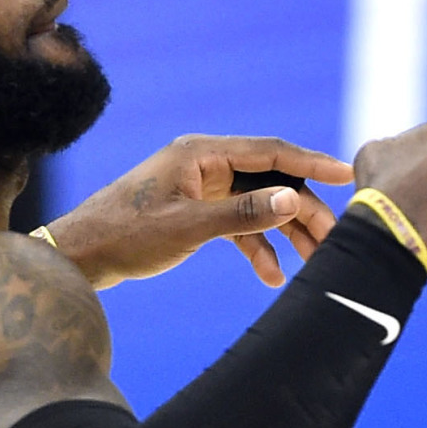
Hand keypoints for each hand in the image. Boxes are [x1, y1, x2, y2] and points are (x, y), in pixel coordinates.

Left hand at [41, 134, 352, 290]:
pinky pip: (239, 224)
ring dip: (285, 231)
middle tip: (333, 239)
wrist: (78, 258)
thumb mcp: (188, 227)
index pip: (271, 151)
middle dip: (303, 210)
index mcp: (202, 153)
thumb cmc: (125, 236)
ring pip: (259, 204)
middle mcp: (206, 163)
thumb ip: (243, 214)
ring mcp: (202, 187)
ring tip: (312, 262)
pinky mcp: (197, 210)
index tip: (348, 174)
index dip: (313, 163)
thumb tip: (293, 199)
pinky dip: (257, 246)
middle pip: (271, 180)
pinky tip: (271, 276)